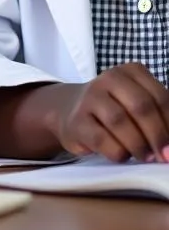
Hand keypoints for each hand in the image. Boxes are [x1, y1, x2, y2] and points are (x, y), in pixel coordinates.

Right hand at [46, 63, 168, 162]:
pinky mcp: (77, 121)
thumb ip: (157, 114)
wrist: (70, 110)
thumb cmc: (114, 109)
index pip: (159, 97)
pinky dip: (118, 152)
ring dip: (138, 146)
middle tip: (164, 156)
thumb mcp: (137, 103)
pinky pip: (102, 139)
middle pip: (140, 106)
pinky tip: (121, 155)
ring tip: (144, 157)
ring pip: (120, 122)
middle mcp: (108, 79)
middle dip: (157, 136)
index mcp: (130, 72)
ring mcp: (89, 98)